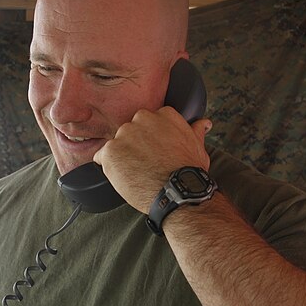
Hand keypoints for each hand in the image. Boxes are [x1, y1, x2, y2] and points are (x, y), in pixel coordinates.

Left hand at [93, 106, 211, 212]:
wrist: (177, 191)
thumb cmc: (189, 171)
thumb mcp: (198, 147)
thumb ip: (196, 131)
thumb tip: (203, 123)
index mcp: (164, 114)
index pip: (149, 122)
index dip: (151, 139)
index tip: (155, 152)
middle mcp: (142, 119)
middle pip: (132, 130)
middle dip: (135, 145)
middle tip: (146, 164)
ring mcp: (124, 134)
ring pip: (117, 143)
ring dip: (122, 156)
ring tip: (136, 173)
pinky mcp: (110, 151)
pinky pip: (102, 156)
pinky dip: (109, 166)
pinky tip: (123, 176)